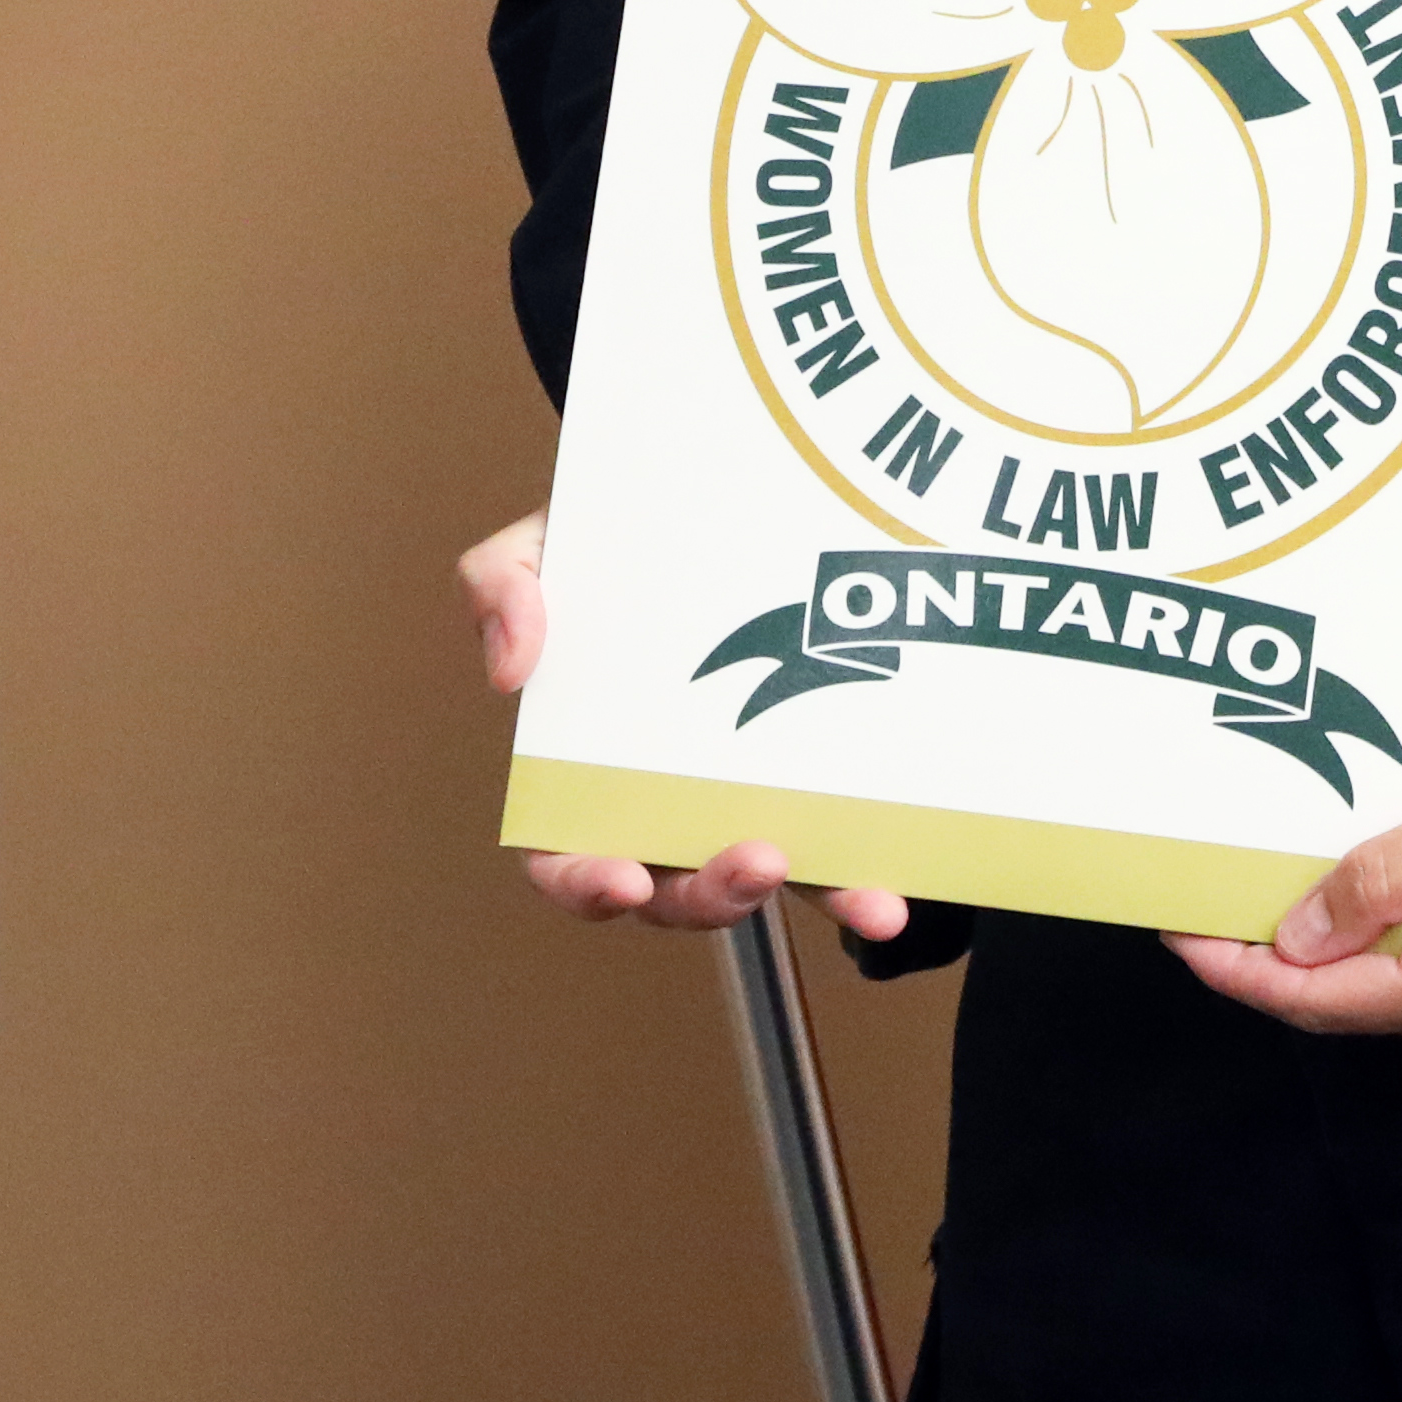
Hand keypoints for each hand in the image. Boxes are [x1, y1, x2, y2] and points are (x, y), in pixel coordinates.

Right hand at [458, 511, 912, 947]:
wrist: (713, 504)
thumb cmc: (613, 545)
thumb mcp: (541, 545)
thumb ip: (501, 585)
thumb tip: (510, 668)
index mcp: (582, 772)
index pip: (564, 858)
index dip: (584, 884)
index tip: (621, 880)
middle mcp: (662, 805)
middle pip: (674, 892)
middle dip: (712, 896)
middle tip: (755, 861)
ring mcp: (741, 797)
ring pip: (769, 881)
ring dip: (815, 896)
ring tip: (861, 895)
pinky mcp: (812, 782)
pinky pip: (840, 841)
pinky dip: (865, 874)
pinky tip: (900, 886)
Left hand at [1165, 689, 1401, 1065]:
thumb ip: (1393, 872)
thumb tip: (1299, 935)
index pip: (1328, 1000)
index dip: (1242, 971)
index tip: (1179, 932)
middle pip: (1367, 1005)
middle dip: (1290, 955)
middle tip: (1225, 888)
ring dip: (1359, 945)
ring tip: (1302, 878)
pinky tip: (1400, 887)